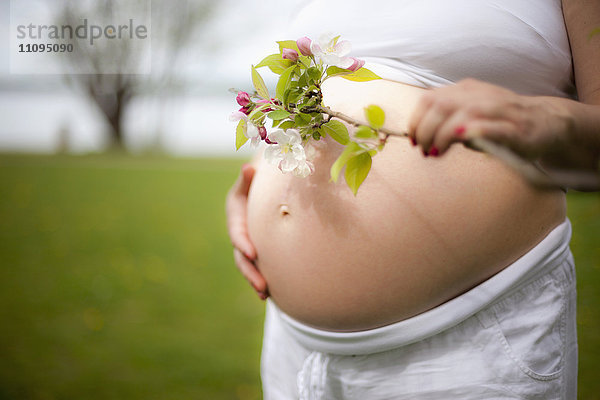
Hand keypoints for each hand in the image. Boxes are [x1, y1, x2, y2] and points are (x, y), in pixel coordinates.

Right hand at [226, 163, 267, 299]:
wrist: (263, 191)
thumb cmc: (257, 183)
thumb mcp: (250, 180)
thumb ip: (248, 178)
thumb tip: (248, 168)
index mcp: (236, 218)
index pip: (238, 233)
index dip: (244, 244)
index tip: (253, 253)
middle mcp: (241, 235)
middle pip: (242, 257)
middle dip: (250, 272)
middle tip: (261, 286)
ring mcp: (250, 245)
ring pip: (250, 266)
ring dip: (256, 280)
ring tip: (265, 294)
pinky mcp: (261, 252)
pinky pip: (262, 268)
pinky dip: (266, 281)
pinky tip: (272, 295)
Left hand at [407, 79, 573, 161]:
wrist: (548, 120)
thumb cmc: (501, 121)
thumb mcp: (470, 115)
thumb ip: (446, 121)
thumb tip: (421, 139)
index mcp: (466, 91)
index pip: (430, 98)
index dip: (416, 120)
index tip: (413, 139)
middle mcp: (481, 96)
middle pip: (441, 105)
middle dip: (426, 130)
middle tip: (424, 150)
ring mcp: (500, 111)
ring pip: (463, 114)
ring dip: (443, 135)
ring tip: (437, 152)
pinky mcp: (515, 129)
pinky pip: (493, 126)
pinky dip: (473, 131)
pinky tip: (461, 138)